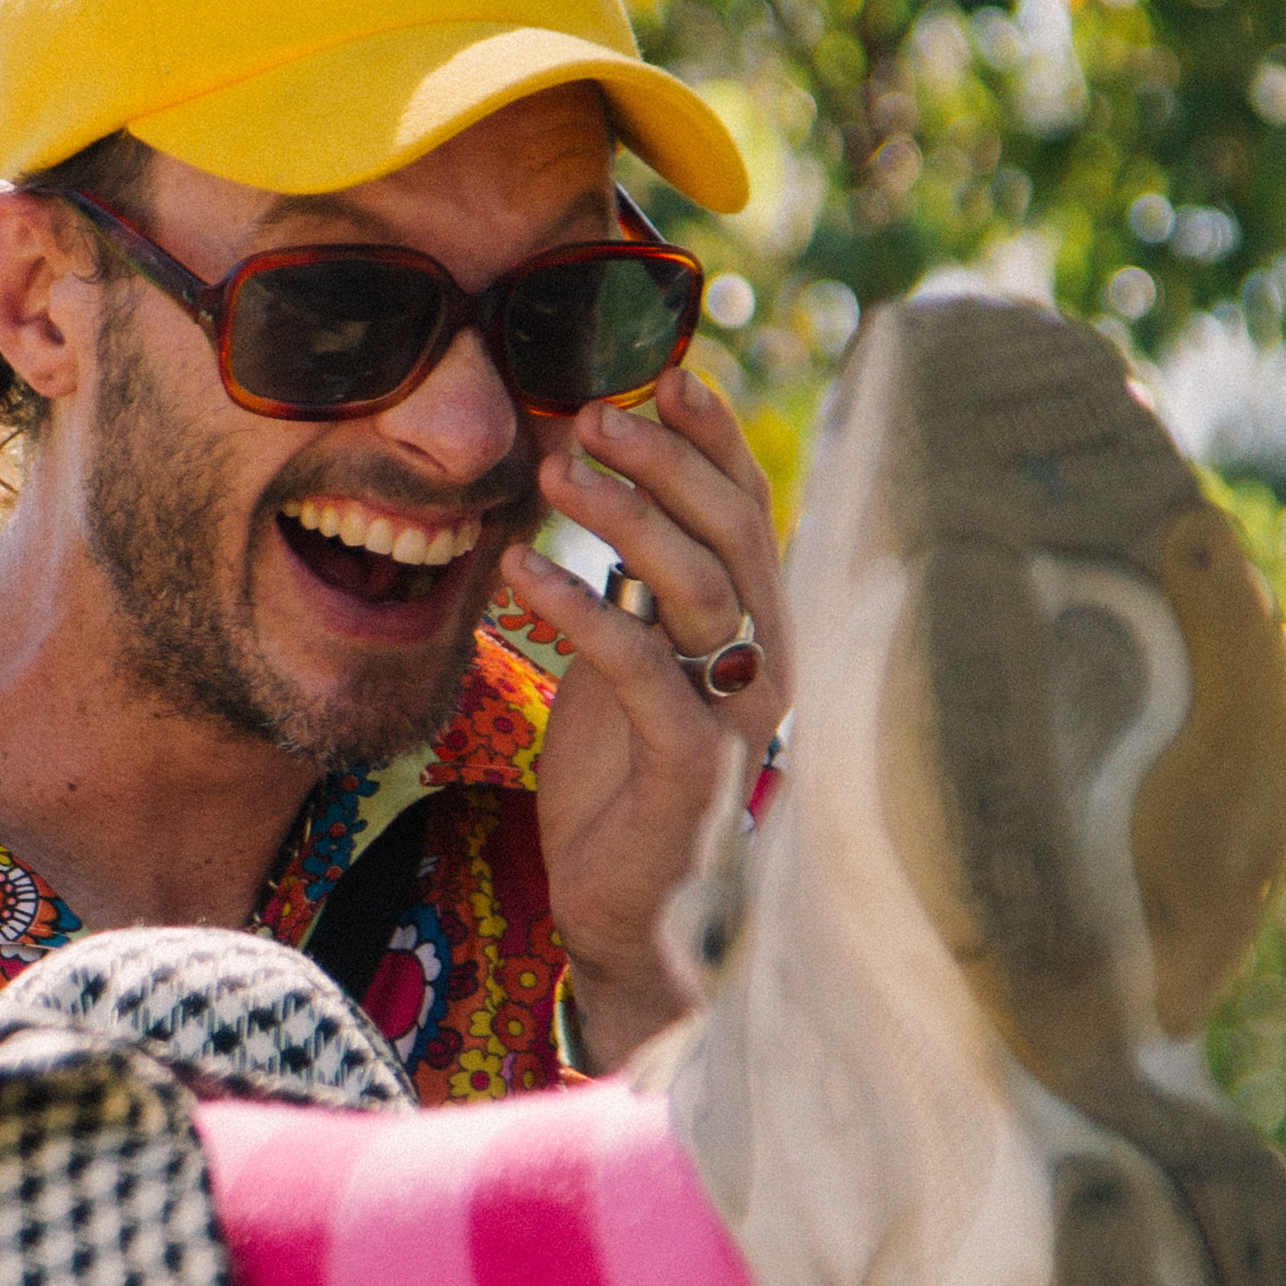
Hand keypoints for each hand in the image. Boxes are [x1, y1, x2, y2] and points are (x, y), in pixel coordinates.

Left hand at [500, 367, 793, 1068]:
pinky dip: (581, 607)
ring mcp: (735, 715)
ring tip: (556, 466)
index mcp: (753, 630)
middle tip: (592, 411)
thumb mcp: (627, 663)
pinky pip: (641, 665)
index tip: (665, 374)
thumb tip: (612, 489)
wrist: (627, 911)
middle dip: (665, 460)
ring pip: (699, 586)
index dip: (713, 439)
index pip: (749, 511)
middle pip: (733, 532)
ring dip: (625, 515)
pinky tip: (521, 568)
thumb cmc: (622, 782)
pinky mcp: (691, 764)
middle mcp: (764, 663)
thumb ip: (638, 587)